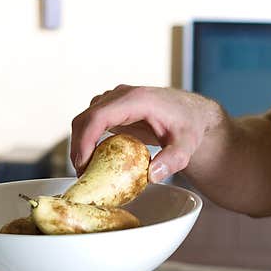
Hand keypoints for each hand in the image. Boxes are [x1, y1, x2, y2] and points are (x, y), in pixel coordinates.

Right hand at [69, 85, 222, 181]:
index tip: (82, 164)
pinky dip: (88, 140)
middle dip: (78, 147)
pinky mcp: (114, 108)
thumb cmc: (190, 125)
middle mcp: (122, 95)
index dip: (85, 140)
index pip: (99, 116)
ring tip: (88, 170)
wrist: (193, 113)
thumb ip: (173, 160)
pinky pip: (92, 122)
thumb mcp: (187, 145)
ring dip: (80, 144)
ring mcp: (115, 100)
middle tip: (83, 175)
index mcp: (136, 100)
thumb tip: (152, 175)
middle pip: (86, 118)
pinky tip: (96, 159)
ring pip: (85, 119)